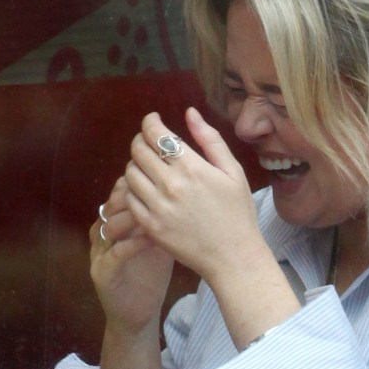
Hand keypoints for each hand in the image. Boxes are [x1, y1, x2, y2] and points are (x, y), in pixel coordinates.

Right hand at [90, 176, 174, 333]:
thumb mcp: (161, 238)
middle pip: (112, 203)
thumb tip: (189, 189)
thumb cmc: (152, 272)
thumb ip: (167, 215)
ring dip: (132, 216)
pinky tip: (151, 237)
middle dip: (135, 193)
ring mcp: (99, 253)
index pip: (123, 191)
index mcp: (118, 221)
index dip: (141, 180)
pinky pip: (115, 253)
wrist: (139, 312)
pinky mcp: (102, 274)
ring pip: (108, 225)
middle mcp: (104, 233)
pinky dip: (132, 243)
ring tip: (156, 209)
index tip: (164, 174)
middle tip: (159, 188)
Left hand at [123, 108, 268, 284]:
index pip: (156, 133)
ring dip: (136, 165)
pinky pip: (130, 198)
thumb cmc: (238, 212)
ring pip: (130, 173)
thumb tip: (190, 112)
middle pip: (138, 150)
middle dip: (141, 141)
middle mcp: (170, 184)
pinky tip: (148, 191)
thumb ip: (210, 140)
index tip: (153, 120)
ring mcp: (157, 206)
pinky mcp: (149, 225)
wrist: (233, 255)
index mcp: (192, 167)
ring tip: (150, 168)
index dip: (150, 122)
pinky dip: (134, 190)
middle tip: (150, 143)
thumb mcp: (233, 172)